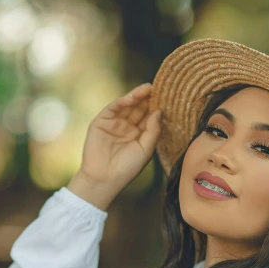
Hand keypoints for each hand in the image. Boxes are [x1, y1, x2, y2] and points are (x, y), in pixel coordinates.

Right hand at [77, 82, 161, 196]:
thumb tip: (159, 111)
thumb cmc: (127, 168)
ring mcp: (114, 123)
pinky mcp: (101, 121)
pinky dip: (121, 101)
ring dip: (136, 96)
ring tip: (147, 89)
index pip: (148, 116)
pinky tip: (131, 98)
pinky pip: (112, 108)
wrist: (104, 179)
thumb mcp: (146, 150)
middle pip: (139, 108)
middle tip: (158, 88)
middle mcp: (127, 127)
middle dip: (147, 98)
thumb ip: (153, 130)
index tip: (167, 98)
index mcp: (139, 134)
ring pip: (127, 105)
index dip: (156, 107)